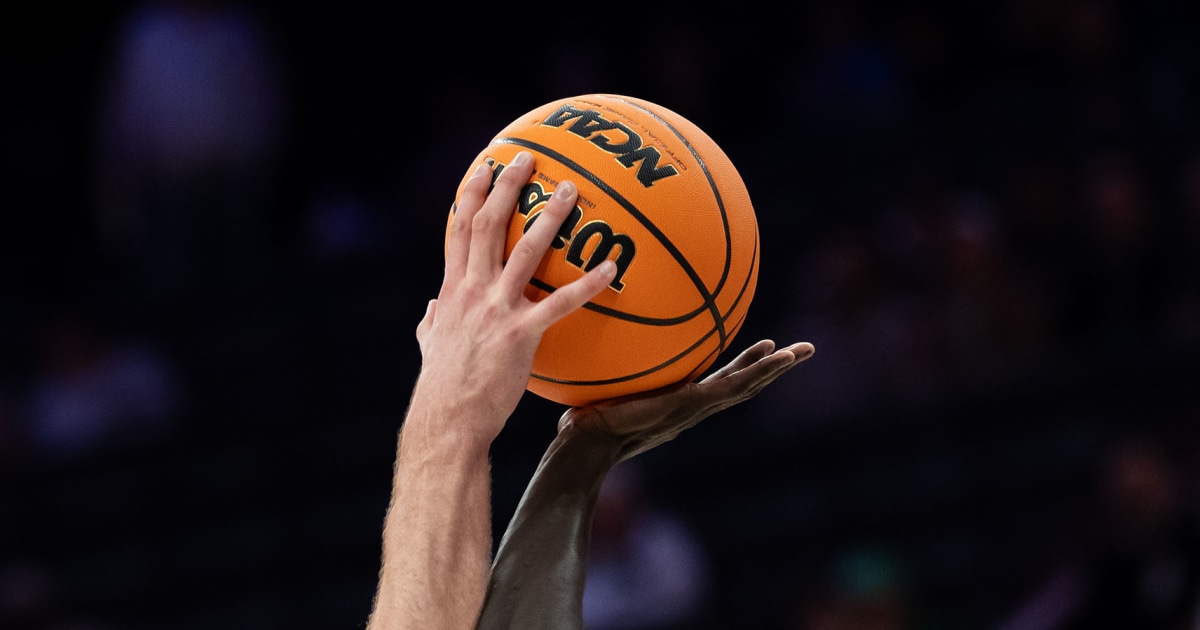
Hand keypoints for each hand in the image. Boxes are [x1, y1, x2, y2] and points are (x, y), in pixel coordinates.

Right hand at [410, 152, 616, 443]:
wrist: (449, 418)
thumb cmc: (443, 386)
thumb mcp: (430, 347)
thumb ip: (431, 324)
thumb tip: (430, 311)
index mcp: (453, 290)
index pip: (459, 230)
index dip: (472, 195)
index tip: (485, 168)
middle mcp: (472, 291)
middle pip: (488, 225)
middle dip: (507, 187)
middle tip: (528, 158)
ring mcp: (496, 310)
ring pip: (525, 250)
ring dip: (550, 217)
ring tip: (572, 191)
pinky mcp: (520, 334)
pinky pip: (561, 303)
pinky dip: (588, 284)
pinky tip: (612, 269)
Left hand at [559, 340, 813, 460]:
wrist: (584, 452)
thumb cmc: (581, 427)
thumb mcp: (599, 394)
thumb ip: (604, 378)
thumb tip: (588, 351)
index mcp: (677, 405)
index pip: (715, 384)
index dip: (739, 368)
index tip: (758, 348)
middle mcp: (692, 409)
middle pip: (740, 385)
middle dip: (768, 368)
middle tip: (798, 350)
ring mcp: (695, 409)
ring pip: (745, 385)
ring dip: (774, 368)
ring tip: (801, 351)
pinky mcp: (691, 406)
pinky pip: (732, 385)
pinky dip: (759, 371)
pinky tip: (777, 355)